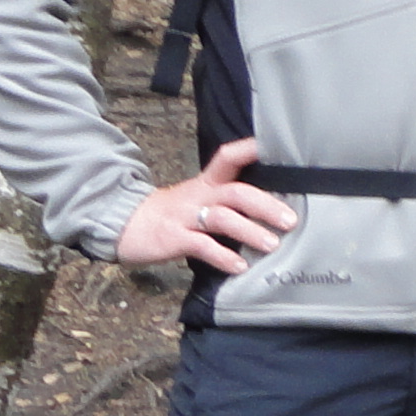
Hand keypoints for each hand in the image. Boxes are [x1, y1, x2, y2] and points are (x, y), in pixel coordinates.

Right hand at [116, 138, 295, 275]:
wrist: (125, 224)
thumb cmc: (172, 214)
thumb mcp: (198, 199)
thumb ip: (228, 201)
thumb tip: (272, 209)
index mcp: (207, 183)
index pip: (229, 158)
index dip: (250, 150)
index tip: (277, 149)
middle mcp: (199, 196)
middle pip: (235, 192)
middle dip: (265, 205)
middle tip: (291, 220)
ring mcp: (185, 217)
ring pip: (221, 218)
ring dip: (249, 231)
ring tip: (272, 244)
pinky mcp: (173, 238)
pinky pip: (201, 246)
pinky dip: (222, 256)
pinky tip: (239, 266)